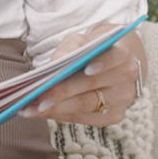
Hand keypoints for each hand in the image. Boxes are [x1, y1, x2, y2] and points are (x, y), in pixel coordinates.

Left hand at [19, 30, 144, 126]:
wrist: (113, 63)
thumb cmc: (91, 49)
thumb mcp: (80, 41)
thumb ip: (68, 50)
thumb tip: (51, 68)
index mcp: (122, 55)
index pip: (113, 58)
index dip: (101, 64)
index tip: (85, 69)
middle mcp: (126, 80)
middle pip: (91, 87)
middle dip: (61, 94)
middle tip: (35, 98)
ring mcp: (122, 100)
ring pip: (85, 106)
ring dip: (55, 109)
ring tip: (31, 109)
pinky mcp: (114, 116)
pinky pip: (85, 118)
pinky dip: (61, 115)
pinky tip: (43, 113)